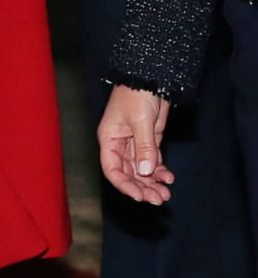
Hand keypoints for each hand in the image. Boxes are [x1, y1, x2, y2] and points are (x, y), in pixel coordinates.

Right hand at [98, 84, 173, 204]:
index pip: (112, 170)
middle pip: (128, 174)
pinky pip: (152, 162)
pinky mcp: (149, 141)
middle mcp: (120, 145)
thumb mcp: (140, 121)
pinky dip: (159, 171)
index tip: (140, 196)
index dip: (125, 185)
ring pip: (141, 171)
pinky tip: (168, 178)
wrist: (152, 77)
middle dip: (142, 187)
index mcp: (109, 140)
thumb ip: (144, 148)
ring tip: (165, 194)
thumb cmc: (137, 95)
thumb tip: (145, 172)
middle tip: (158, 199)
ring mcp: (135, 144)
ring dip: (152, 183)